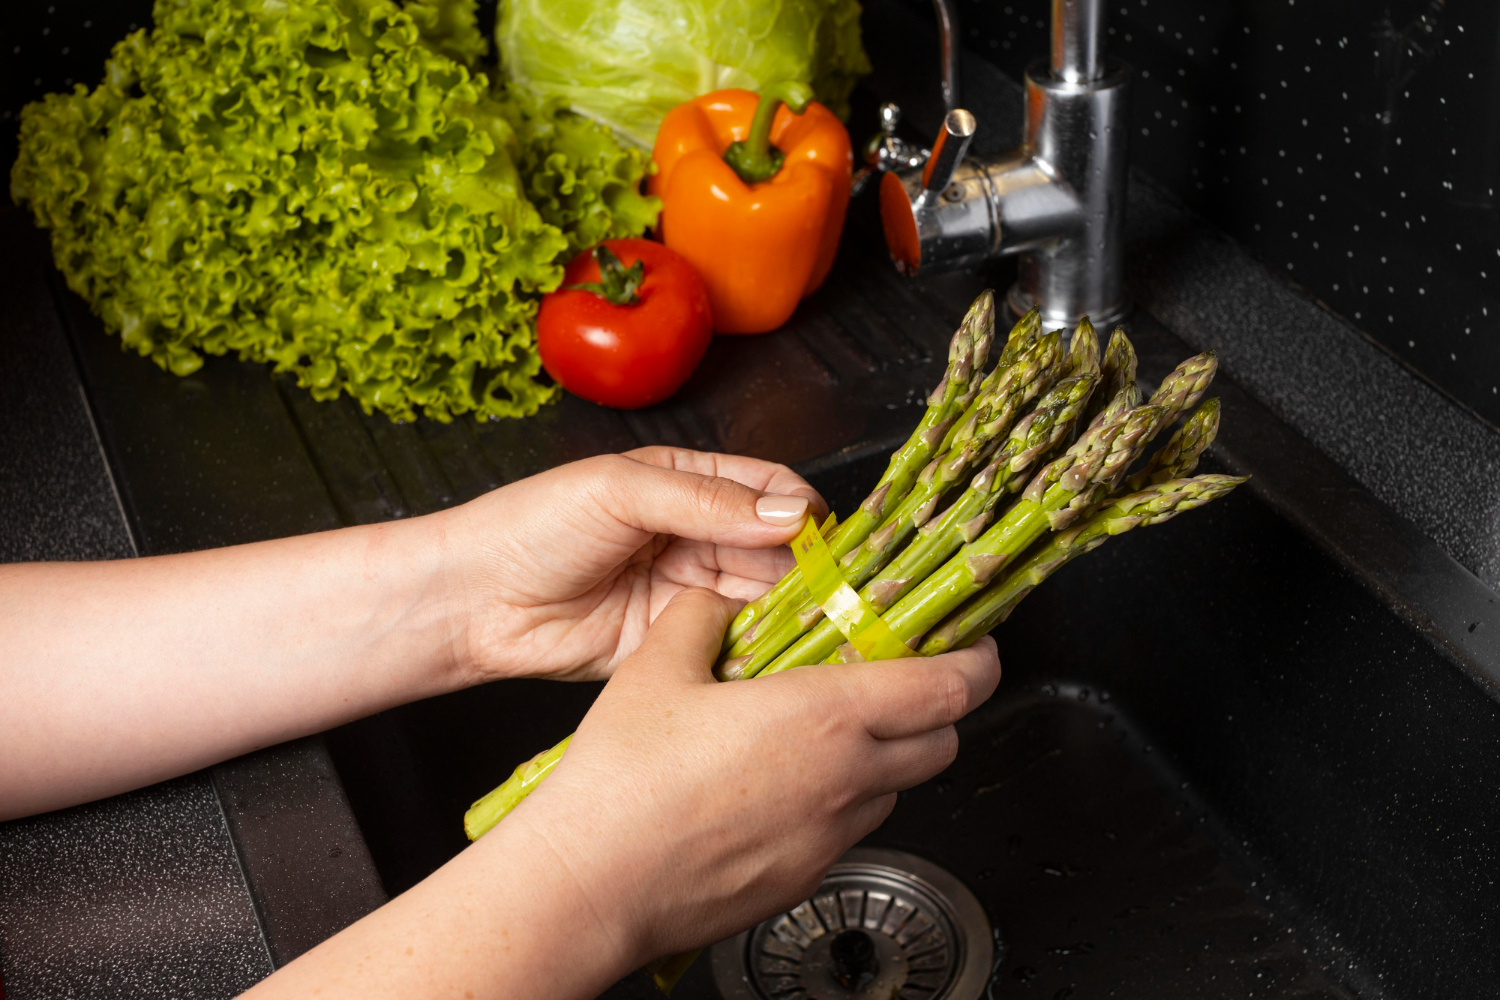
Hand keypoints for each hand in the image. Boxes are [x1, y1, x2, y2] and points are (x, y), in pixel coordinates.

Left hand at [439, 447, 825, 681]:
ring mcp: (689, 593)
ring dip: (789, 613)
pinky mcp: (675, 644)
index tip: (823, 542)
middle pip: (780, 551)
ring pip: (764, 601)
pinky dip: (757, 652)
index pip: (774, 492)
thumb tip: (791, 513)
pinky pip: (732, 648)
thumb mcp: (621, 492)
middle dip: (808, 572)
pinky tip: (772, 656)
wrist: (473, 599)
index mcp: (690, 484)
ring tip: (811, 628)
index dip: (805, 515)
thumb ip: (706, 501)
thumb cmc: (532, 526)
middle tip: (831, 597)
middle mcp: (699, 537)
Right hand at [511, 590, 1003, 967]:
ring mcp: (829, 838)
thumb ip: (701, 618)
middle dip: (938, 708)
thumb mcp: (657, 667)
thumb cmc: (623, 781)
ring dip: (886, 757)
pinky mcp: (803, 879)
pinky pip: (848, 831)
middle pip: (943, 743)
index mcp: (827, 717)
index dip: (977, 661)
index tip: (974, 644)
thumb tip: (718, 603)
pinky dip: (840, 802)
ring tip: (830, 732)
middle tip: (902, 680)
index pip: (949, 688)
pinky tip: (781, 786)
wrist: (591, 884)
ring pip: (896, 790)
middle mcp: (845, 781)